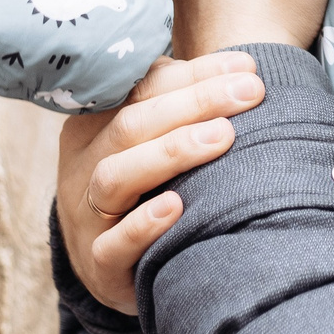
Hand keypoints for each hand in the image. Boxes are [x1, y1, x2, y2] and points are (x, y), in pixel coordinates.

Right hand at [55, 51, 265, 314]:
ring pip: (114, 177)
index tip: (247, 67)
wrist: (105, 266)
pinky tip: (177, 207)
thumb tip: (240, 70)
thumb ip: (178, 107)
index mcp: (94, 126)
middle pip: (132, 124)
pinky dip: (142, 226)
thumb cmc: (142, 190)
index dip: (195, 74)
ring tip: (223, 136)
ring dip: (171, 152)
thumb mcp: (147, 143)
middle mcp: (84, 166)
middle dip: (195, 102)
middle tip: (249, 91)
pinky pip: (112, 246)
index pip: (141, 88)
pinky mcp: (98, 265)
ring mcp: (86, 216)